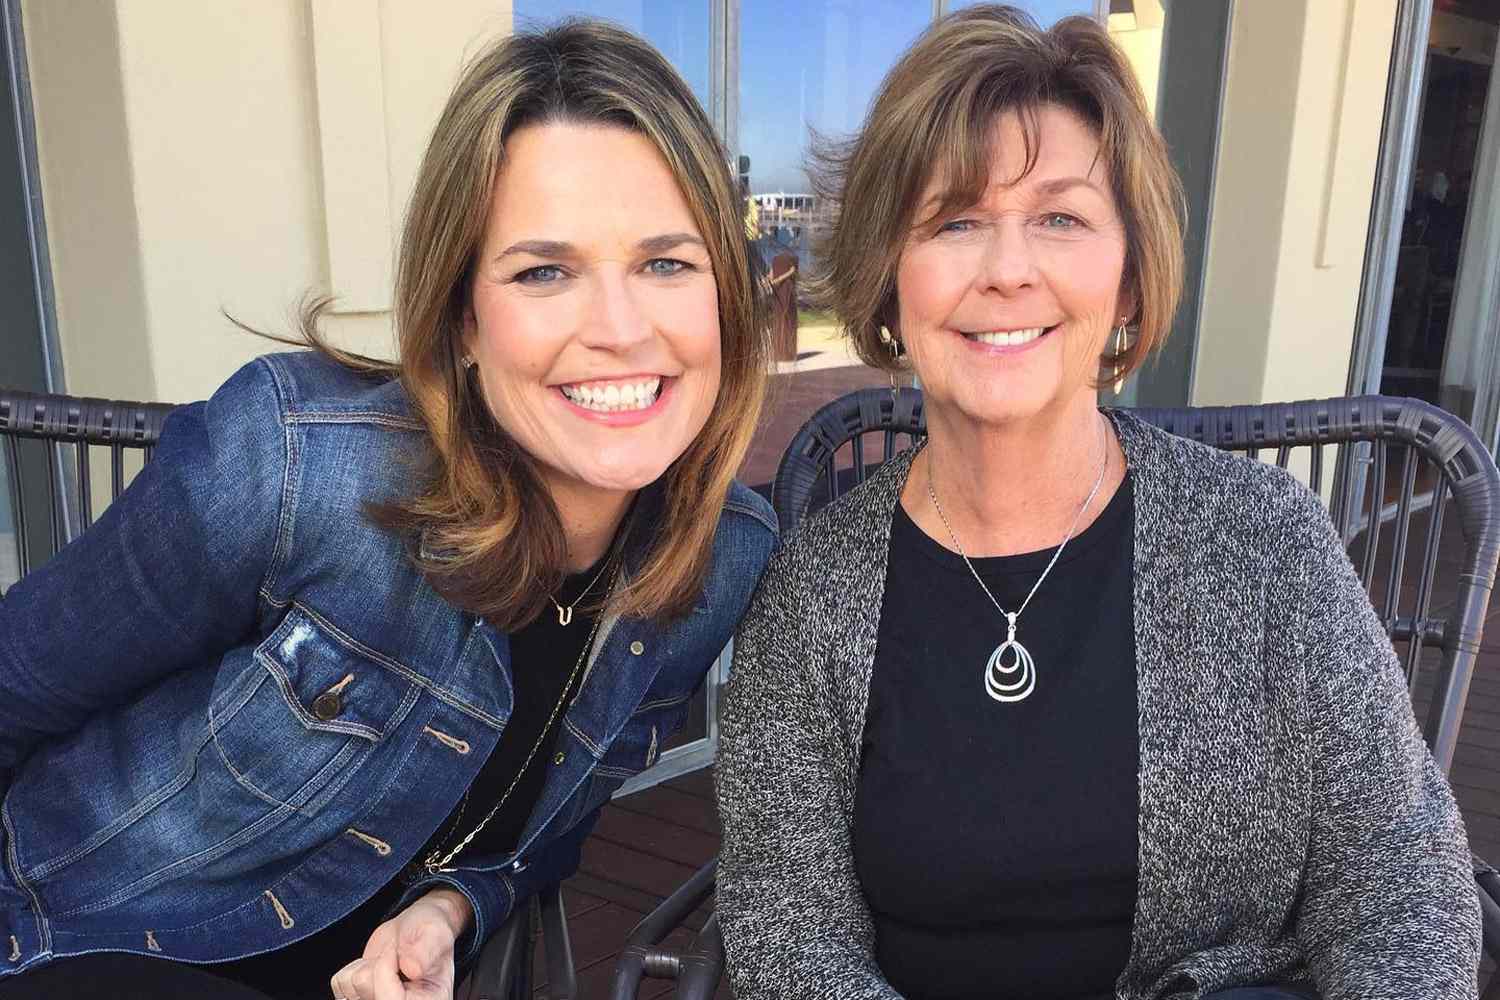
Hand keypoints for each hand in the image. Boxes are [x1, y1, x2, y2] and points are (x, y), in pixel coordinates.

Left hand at [330, 888, 473, 999]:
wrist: (416, 930)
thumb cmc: (430, 932)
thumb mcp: (435, 933)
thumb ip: (426, 950)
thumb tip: (413, 969)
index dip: (386, 969)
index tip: (397, 951)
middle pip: (367, 993)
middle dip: (375, 965)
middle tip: (394, 955)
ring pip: (351, 989)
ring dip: (364, 966)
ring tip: (385, 960)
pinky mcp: (359, 999)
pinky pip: (339, 985)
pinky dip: (353, 968)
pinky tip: (373, 966)